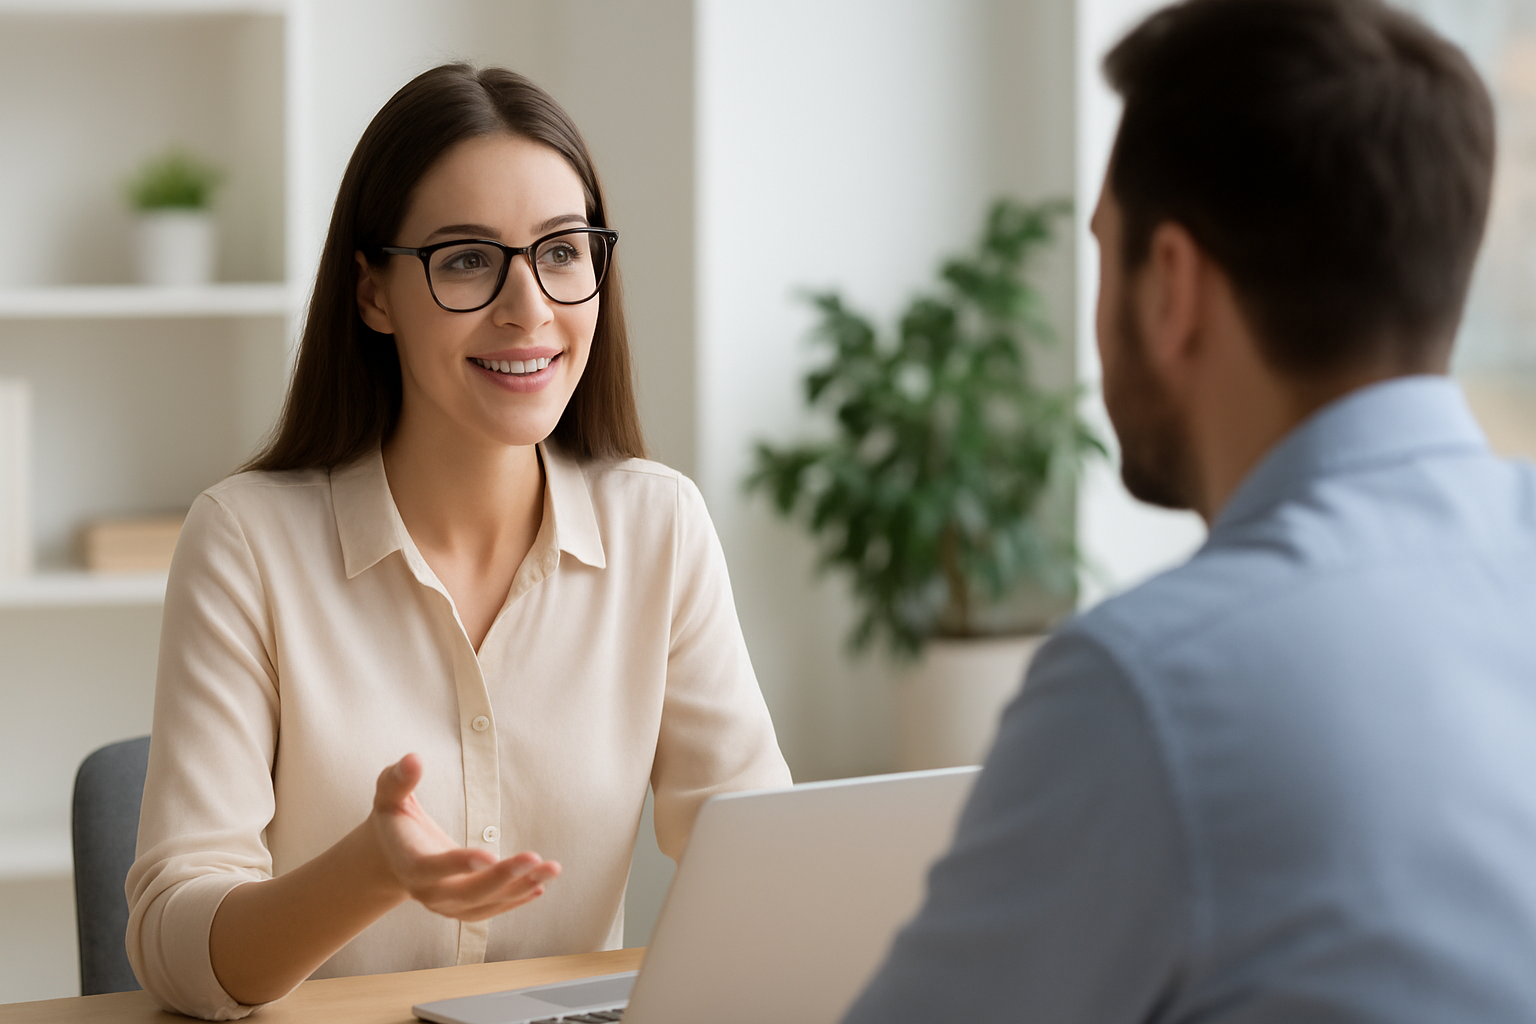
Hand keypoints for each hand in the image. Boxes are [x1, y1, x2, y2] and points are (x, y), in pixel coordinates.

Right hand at [369, 753, 561, 921]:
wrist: (391, 857)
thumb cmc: (394, 819)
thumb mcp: (388, 795)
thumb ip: (398, 779)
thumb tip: (413, 758)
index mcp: (409, 864)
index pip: (433, 868)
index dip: (459, 863)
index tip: (489, 855)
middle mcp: (427, 893)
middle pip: (467, 892)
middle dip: (502, 877)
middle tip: (534, 858)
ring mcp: (445, 905)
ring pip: (486, 904)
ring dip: (520, 888)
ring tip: (551, 869)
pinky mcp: (461, 909)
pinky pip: (491, 910)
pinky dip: (516, 900)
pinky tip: (540, 886)